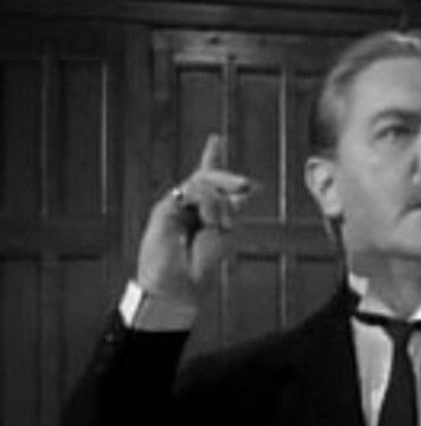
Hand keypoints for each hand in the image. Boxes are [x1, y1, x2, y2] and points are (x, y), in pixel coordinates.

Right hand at [136, 135, 255, 304]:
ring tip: (223, 226)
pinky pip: (192, 192)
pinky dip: (208, 203)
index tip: (216, 138)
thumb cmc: (200, 268)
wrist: (177, 287)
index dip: (212, 157)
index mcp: (203, 211)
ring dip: (220, 201)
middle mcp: (188, 206)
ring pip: (203, 182)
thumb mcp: (222, 235)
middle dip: (230, 178)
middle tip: (249, 186)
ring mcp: (176, 206)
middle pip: (208, 177)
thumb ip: (230, 210)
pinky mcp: (165, 209)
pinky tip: (210, 222)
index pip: (206, 178)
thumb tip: (250, 189)